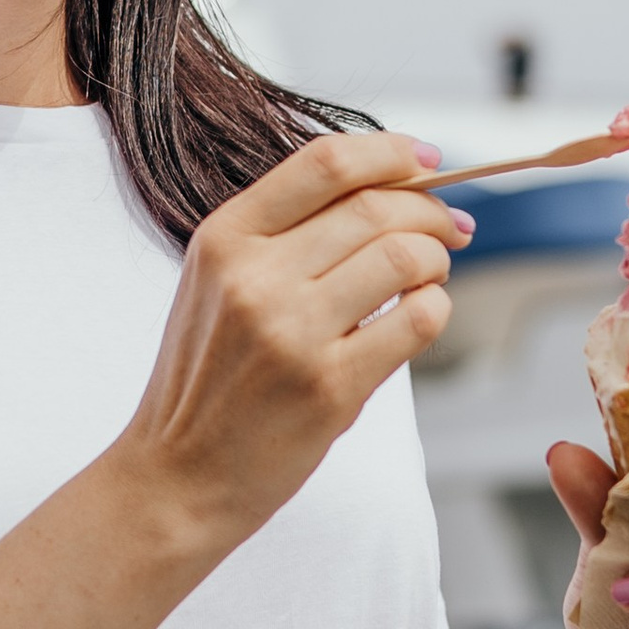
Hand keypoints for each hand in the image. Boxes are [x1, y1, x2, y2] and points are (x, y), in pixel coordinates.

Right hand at [118, 132, 466, 558]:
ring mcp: (292, 333)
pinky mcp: (330, 386)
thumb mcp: (218, 282)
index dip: (389, 152)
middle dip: (430, 210)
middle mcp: (255, 277)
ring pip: (404, 258)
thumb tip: (392, 190)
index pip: (324, 162)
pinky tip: (420, 317)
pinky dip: (436, 309)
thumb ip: (286, 233)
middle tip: (450, 228)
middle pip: (375, 208)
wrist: (178, 476)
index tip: (425, 159)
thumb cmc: (209, 378)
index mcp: (225, 238)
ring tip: (430, 277)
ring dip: (436, 261)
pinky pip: (417, 320)